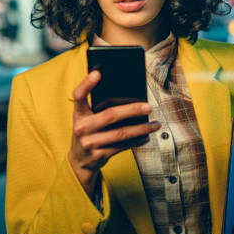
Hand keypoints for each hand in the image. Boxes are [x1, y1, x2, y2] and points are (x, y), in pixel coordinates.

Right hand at [68, 70, 159, 196]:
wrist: (79, 160)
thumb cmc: (88, 132)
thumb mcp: (86, 118)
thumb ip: (98, 108)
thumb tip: (127, 96)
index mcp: (78, 114)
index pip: (78, 95)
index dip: (86, 84)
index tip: (98, 73)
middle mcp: (81, 127)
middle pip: (110, 115)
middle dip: (132, 110)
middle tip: (148, 107)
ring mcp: (90, 143)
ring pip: (120, 133)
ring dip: (141, 129)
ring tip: (155, 125)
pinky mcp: (99, 155)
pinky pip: (122, 146)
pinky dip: (137, 141)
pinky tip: (146, 136)